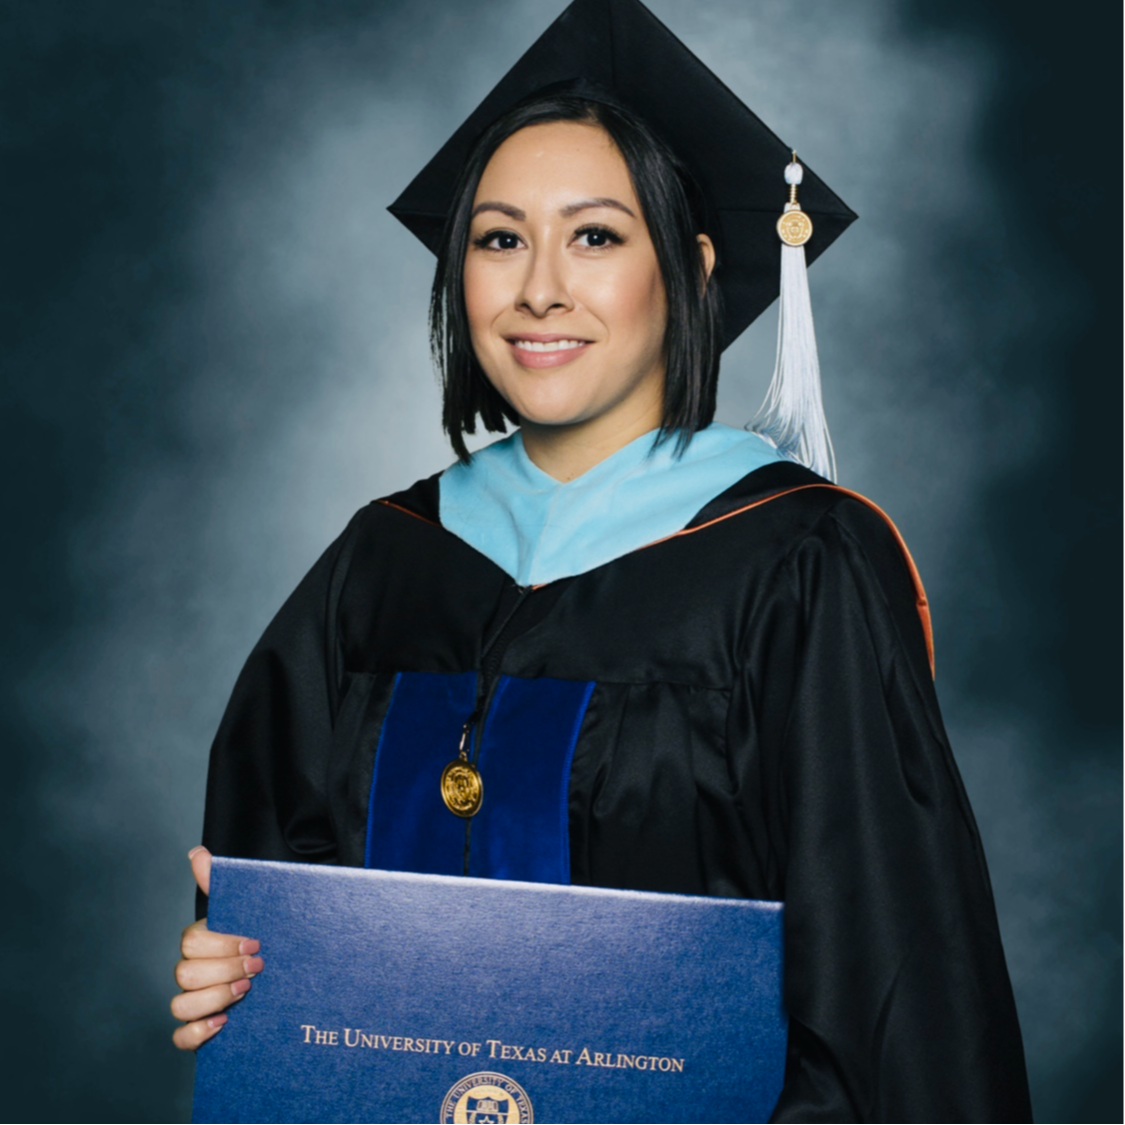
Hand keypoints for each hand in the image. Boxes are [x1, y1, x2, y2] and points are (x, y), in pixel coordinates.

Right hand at [171, 846, 263, 1050]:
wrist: (290, 977)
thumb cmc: (266, 941)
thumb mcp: (250, 912)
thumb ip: (221, 884)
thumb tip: (197, 853)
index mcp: (204, 943)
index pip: (191, 940)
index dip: (221, 943)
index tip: (255, 943)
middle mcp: (195, 972)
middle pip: (184, 973)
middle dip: (224, 969)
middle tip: (258, 968)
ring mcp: (194, 1002)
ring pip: (180, 1003)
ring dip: (214, 998)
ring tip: (246, 992)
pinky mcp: (199, 1030)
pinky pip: (180, 1036)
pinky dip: (197, 1032)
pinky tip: (223, 1023)